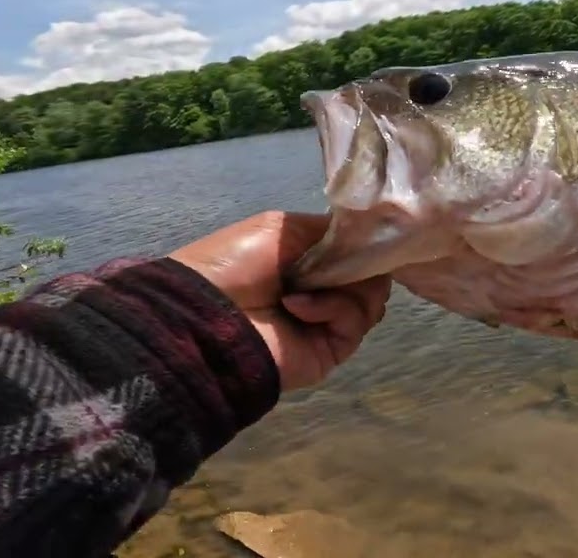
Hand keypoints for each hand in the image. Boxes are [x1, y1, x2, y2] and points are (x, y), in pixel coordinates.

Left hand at [169, 211, 391, 390]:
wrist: (206, 319)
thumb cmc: (235, 264)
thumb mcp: (281, 228)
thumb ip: (327, 230)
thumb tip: (366, 237)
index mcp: (308, 263)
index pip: (356, 252)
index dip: (365, 242)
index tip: (370, 234)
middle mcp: (323, 291)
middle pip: (371, 276)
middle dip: (362, 263)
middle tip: (342, 261)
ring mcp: (329, 322)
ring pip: (372, 299)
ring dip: (347, 286)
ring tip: (312, 285)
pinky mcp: (333, 349)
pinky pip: (355, 321)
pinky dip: (332, 308)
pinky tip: (296, 307)